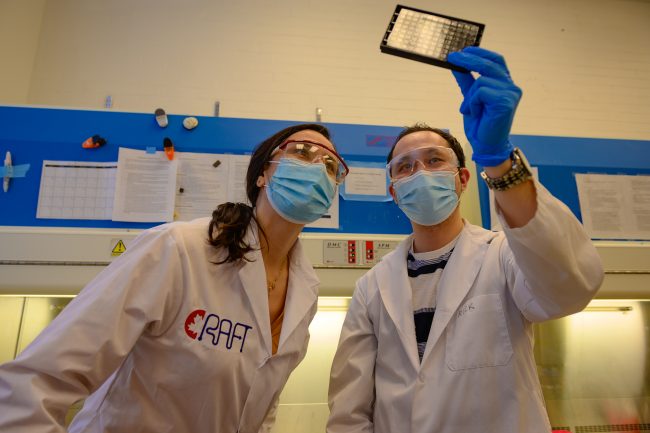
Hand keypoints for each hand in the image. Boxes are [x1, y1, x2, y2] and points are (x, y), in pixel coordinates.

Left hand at [447, 47, 521, 166]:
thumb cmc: (481, 124)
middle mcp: (511, 87)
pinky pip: (480, 92)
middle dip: (468, 59)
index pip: (496, 60)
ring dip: (470, 96)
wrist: (485, 145)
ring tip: (471, 110)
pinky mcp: (504, 102)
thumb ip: (466, 81)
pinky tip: (476, 113)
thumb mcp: (471, 98)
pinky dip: (472, 102)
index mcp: (506, 84)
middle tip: (452, 56)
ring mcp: (510, 94)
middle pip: (489, 65)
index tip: (464, 50)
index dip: (481, 52)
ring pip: (481, 81)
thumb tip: (456, 64)